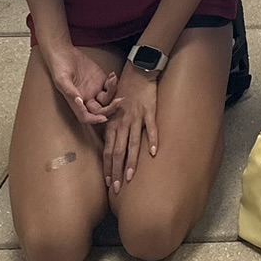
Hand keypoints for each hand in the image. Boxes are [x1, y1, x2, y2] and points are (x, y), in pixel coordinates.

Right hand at [40, 43, 115, 127]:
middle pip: (100, 110)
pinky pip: (109, 86)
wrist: (63, 53)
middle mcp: (86, 98)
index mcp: (76, 102)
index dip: (94, 120)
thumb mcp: (62, 80)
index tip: (103, 118)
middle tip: (118, 101)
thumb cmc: (59, 67)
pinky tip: (113, 76)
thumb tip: (79, 101)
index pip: (86, 116)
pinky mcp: (100, 79)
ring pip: (107, 98)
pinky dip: (113, 83)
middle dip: (110, 108)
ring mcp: (94, 89)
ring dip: (113, 92)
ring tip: (112, 79)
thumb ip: (70, 91)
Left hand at [102, 64, 158, 192]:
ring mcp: (136, 118)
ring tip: (131, 177)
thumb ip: (111, 127)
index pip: (106, 152)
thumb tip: (109, 145)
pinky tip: (154, 152)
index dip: (107, 168)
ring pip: (132, 144)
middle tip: (117, 189)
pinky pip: (151, 128)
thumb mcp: (112, 109)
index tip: (108, 183)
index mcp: (111, 125)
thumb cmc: (123, 90)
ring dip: (131, 162)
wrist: (137, 72)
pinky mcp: (149, 111)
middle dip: (116, 172)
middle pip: (117, 152)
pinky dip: (152, 140)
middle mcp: (121, 124)